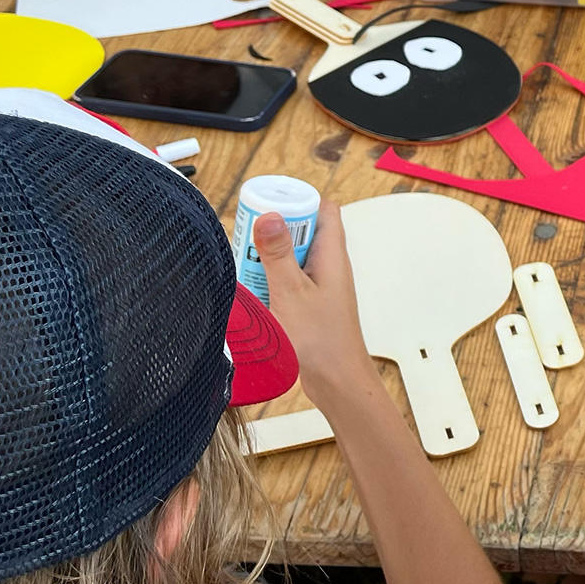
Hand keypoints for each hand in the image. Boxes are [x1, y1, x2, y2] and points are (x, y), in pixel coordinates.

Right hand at [254, 202, 375, 388]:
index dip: (297, 202)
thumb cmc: (321, 341)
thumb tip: (270, 216)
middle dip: (273, 233)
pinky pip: (288, 281)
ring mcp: (320, 284)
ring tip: (249, 271)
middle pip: (302, 231)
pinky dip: (271, 282)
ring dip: (268, 261)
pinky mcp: (309, 303)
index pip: (323, 209)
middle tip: (249, 243)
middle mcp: (329, 266)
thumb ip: (278, 254)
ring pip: (292, 258)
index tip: (267, 209)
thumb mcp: (291, 292)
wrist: (335, 380)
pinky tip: (255, 295)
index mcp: (332, 255)